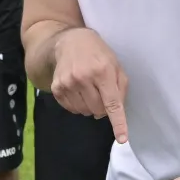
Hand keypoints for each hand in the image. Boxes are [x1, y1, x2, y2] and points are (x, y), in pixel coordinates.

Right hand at [49, 27, 129, 141]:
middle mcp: (83, 77)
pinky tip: (78, 91)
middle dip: (103, 108)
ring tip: (89, 90)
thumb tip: (113, 114)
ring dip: (90, 107)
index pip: (112, 103)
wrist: (70, 42)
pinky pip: (71, 109)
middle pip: (98, 110)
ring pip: (84, 112)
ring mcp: (67, 83)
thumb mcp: (116, 65)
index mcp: (102, 71)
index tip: (122, 138)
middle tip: (101, 94)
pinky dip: (78, 105)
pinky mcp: (56, 88)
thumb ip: (120, 89)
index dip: (118, 122)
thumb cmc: (98, 54)